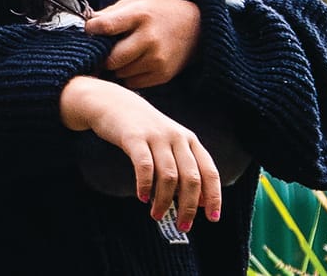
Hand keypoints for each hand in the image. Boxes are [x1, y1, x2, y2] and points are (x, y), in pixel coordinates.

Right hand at [61, 76, 220, 228]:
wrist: (113, 103)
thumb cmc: (143, 131)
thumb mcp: (168, 143)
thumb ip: (183, 168)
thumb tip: (197, 203)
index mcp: (189, 141)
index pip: (209, 172)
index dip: (213, 197)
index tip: (212, 219)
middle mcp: (177, 137)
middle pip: (191, 178)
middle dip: (189, 206)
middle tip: (182, 225)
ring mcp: (156, 136)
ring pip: (169, 176)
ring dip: (165, 201)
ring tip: (156, 215)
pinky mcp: (134, 137)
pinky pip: (144, 167)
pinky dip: (145, 186)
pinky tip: (142, 197)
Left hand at [88, 0, 201, 88]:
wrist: (197, 27)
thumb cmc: (160, 13)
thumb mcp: (135, 4)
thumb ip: (109, 14)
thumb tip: (86, 25)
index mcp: (139, 16)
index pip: (105, 26)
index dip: (91, 30)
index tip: (89, 31)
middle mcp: (149, 39)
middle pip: (110, 58)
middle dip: (102, 56)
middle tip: (101, 51)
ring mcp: (157, 59)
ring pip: (119, 72)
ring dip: (115, 67)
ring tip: (121, 55)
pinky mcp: (162, 74)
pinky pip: (132, 82)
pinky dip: (128, 75)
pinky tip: (133, 63)